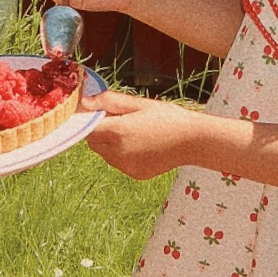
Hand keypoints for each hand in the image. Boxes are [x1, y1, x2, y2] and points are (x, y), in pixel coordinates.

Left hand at [84, 90, 200, 179]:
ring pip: (105, 155)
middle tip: (121, 122)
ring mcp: (126, 166)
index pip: (87, 129)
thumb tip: (85, 102)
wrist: (192, 141)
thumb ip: (109, 102)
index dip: (90, 121)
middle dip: (101, 133)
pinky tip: (142, 146)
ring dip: (111, 144)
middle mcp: (118, 152)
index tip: (100, 115)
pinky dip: (123, 155)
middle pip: (94, 143)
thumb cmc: (168, 117)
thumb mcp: (139, 104)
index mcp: (117, 131)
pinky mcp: (134, 174)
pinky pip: (119, 163)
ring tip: (135, 134)